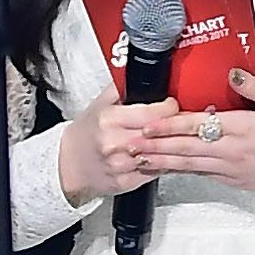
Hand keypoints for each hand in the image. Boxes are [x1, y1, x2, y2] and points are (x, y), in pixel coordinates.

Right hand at [57, 93, 181, 204]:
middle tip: (187, 120)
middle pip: (161, 133)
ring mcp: (121, 165)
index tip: (174, 105)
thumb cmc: (88, 132)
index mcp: (109, 120)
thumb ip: (123, 87)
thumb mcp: (101, 104)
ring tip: (186, 136)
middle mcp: (114, 143)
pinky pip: (158, 171)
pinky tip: (174, 155)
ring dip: (177, 145)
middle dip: (178, 125)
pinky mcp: (127, 182)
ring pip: (162, 154)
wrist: (67, 163)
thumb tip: (145, 73)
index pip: (154, 112)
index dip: (170, 107)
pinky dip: (169, 162)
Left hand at [131, 69, 254, 206]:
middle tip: (128, 144)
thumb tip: (231, 73)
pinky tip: (167, 168)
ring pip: (188, 165)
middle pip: (185, 148)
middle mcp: (232, 151)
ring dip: (161, 161)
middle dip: (155, 146)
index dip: (169, 125)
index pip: (197, 125)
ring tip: (138, 158)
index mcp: (243, 128)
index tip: (147, 124)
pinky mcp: (234, 181)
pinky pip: (201, 174)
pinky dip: (181, 171)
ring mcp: (231, 169)